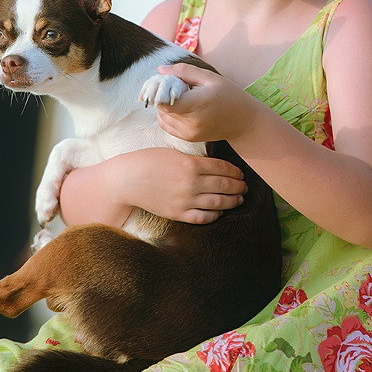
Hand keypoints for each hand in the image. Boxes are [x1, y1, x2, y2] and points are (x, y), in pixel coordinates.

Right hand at [60, 148, 246, 225]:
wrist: (127, 180)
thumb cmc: (148, 161)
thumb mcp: (173, 153)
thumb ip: (194, 159)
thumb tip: (213, 165)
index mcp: (191, 164)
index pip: (222, 168)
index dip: (235, 171)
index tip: (240, 173)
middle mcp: (192, 183)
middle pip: (224, 185)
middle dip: (238, 186)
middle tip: (245, 186)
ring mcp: (186, 200)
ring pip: (218, 203)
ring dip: (232, 201)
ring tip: (239, 199)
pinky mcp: (178, 213)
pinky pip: (203, 217)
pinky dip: (215, 215)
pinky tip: (220, 211)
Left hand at [154, 63, 260, 143]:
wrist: (244, 122)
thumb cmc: (229, 95)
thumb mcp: (210, 78)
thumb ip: (184, 71)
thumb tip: (160, 69)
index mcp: (198, 104)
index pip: (164, 102)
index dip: (159, 91)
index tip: (164, 82)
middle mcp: (192, 122)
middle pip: (162, 107)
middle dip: (162, 95)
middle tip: (174, 86)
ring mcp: (189, 132)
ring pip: (162, 116)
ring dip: (165, 105)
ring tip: (181, 97)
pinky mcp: (188, 138)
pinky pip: (166, 125)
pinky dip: (167, 115)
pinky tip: (180, 107)